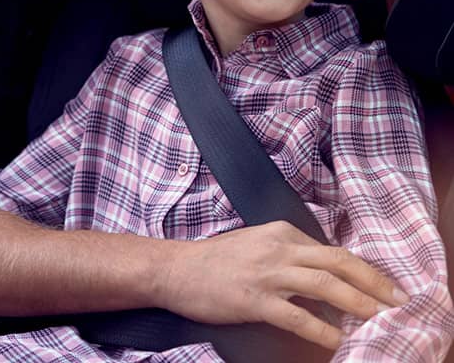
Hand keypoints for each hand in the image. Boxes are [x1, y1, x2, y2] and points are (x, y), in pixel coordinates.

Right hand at [158, 220, 406, 351]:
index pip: (332, 250)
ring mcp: (267, 273)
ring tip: (378, 318)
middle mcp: (279, 248)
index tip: (382, 286)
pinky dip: (321, 329)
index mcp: (282, 232)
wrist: (177, 269)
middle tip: (397, 299)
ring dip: (356, 302)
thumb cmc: (217, 260)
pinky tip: (337, 341)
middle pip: (337, 262)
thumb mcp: (257, 244)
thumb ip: (288, 252)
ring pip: (324, 285)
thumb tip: (322, 272)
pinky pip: (297, 315)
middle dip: (372, 281)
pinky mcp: (254, 300)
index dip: (362, 270)